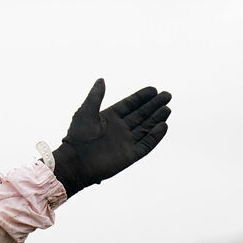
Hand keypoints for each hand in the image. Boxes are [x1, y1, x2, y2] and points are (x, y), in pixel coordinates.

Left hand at [51, 79, 171, 196]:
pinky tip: (163, 125)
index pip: (129, 105)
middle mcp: (119, 129)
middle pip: (141, 115)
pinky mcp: (130, 155)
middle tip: (167, 95)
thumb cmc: (77, 137)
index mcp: (109, 118)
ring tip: (167, 108)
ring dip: (157, 118)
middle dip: (154, 105)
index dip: (141, 97)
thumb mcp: (86, 112)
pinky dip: (155, 136)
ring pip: (146, 128)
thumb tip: (101, 79)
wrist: (75, 163)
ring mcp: (125, 142)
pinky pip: (146, 144)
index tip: (153, 89)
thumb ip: (96, 96)